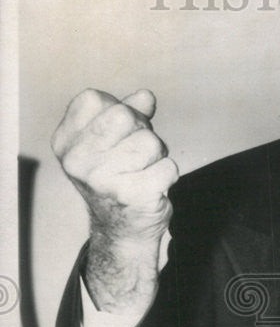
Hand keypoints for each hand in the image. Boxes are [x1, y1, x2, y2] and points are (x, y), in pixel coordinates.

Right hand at [52, 88, 178, 311]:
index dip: (116, 108)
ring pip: (151, 142)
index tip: (118, 134)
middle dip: (141, 130)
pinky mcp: (132, 197)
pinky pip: (168, 167)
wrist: (122, 229)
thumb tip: (145, 97)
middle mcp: (77, 161)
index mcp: (65, 142)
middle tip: (137, 154)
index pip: (94, 98)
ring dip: (157, 155)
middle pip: (124, 116)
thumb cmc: (118, 176)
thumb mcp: (112, 140)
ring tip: (144, 172)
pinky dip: (167, 175)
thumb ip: (127, 111)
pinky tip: (152, 187)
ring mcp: (103, 181)